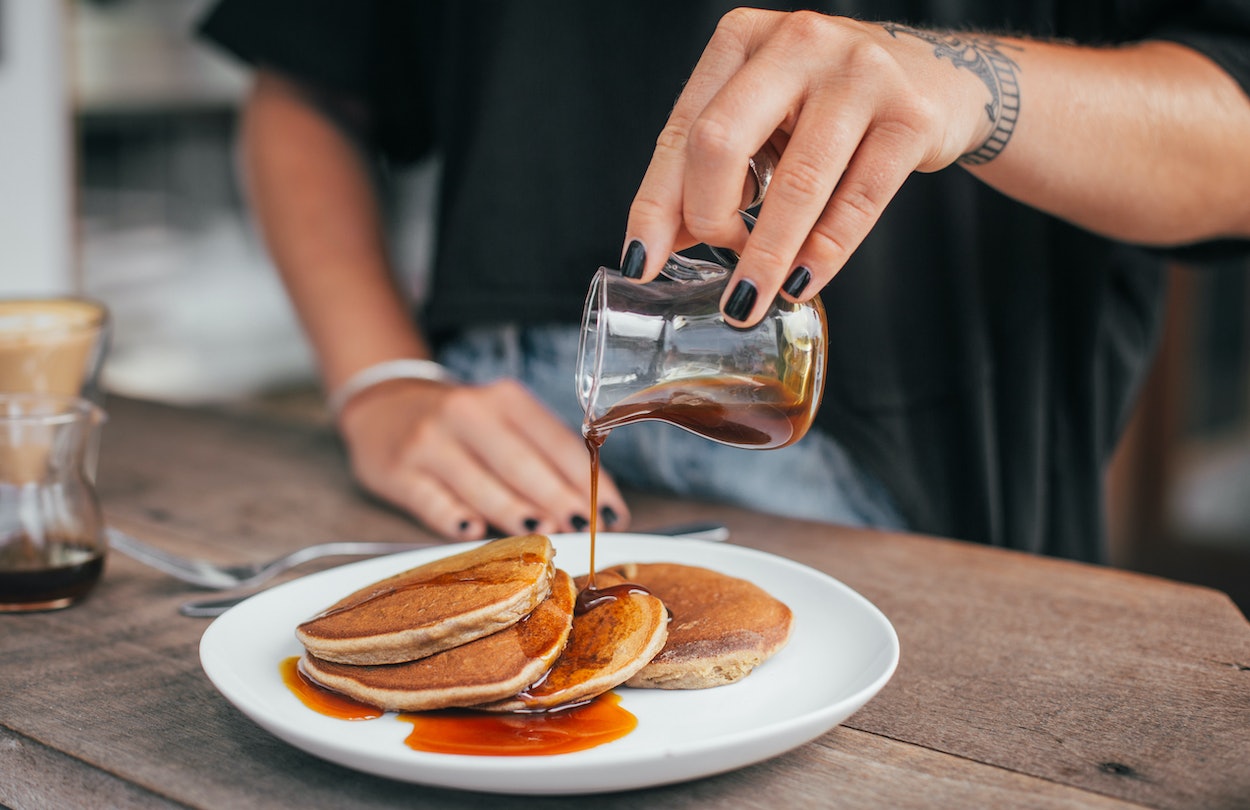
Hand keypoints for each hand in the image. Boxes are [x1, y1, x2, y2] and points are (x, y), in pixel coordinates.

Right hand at [338, 378, 629, 540]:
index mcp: (504, 399)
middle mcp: (466, 414)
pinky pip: (433, 502)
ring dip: (516, 515)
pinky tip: (477, 533)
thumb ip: (541, 455)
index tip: (613, 514)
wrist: (384, 406)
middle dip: (558, 501)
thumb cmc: (461, 424)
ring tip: (546, 537)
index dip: (589, 481)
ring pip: (481, 485)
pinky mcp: (397, 471)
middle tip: (583, 530)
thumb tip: (589, 506)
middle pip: (522, 465)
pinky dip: (456, 520)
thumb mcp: (502, 419)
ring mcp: (429, 443)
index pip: (557, 443)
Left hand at [624, 9, 997, 324]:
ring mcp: (859, 73)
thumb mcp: (762, 123)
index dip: (656, 204)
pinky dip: (823, 253)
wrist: (937, 80)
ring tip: (748, 300)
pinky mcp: (911, 116)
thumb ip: (711, 174)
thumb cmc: (830, 105)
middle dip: (708, 220)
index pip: (682, 131)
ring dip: (765, 255)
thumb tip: (656, 247)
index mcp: (742, 40)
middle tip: (716, 266)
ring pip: (796, 182)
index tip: (640, 262)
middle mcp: (796, 42)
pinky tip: (800, 283)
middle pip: (720, 143)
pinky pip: (858, 201)